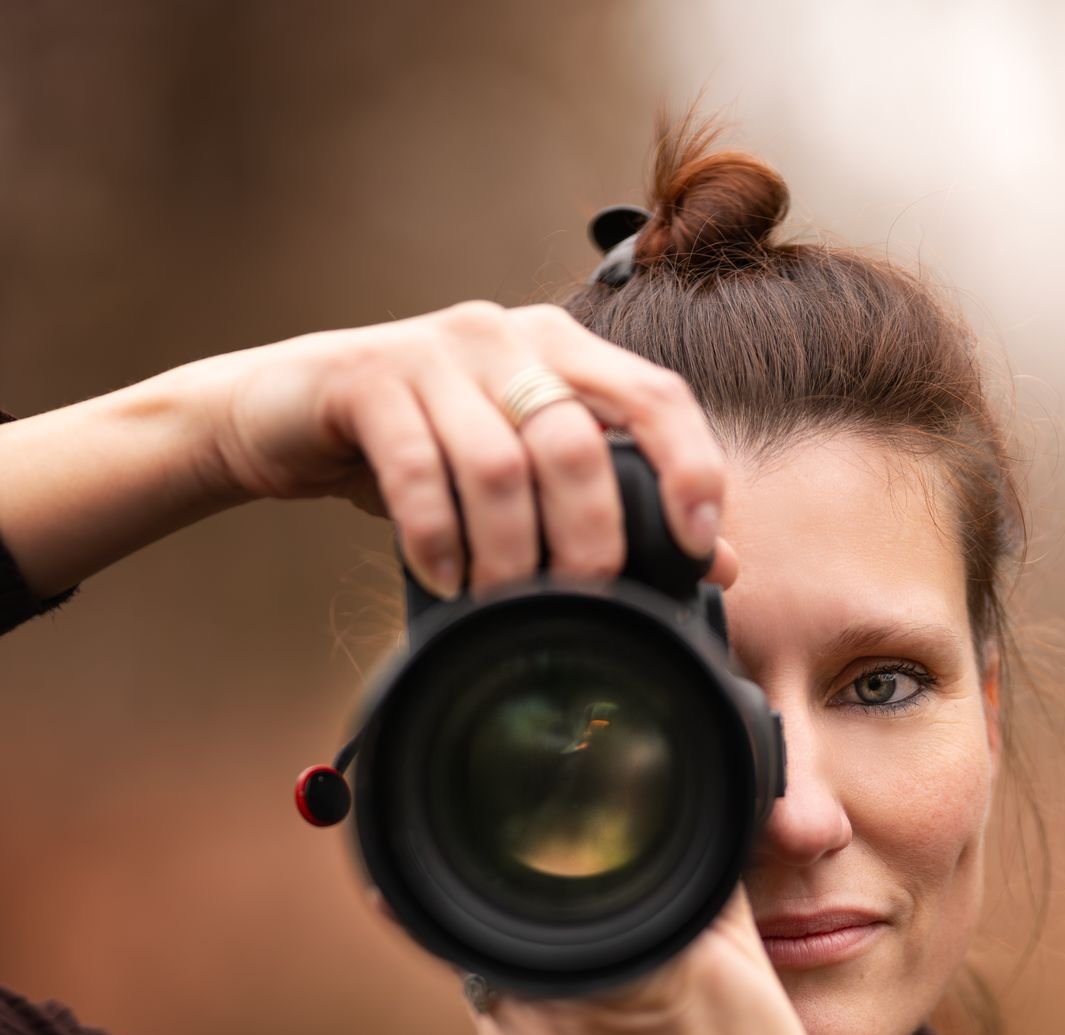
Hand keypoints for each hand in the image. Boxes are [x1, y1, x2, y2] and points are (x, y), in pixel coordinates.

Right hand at [189, 299, 737, 595]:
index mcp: (562, 349)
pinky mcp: (367, 377)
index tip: (697, 546)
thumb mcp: (522, 474)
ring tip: (504, 607)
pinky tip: (442, 579)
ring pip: (499, 464)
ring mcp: (436, 350)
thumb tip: (719, 564)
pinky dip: (436, 536)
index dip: (689, 468)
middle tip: (584, 605)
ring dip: (508, 553)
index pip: (656, 395)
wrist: (283, 415)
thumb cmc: (418, 448)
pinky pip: (417, 467)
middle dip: (589, 538)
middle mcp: (508, 335)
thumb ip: (613, 503)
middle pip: (578, 441)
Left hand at [464, 881, 872, 1034]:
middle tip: (572, 912)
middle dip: (542, 913)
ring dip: (524, 967)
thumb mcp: (757, 978)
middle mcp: (593, 1005)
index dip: (561, 856)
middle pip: (523, 917)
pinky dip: (529, 1024)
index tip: (565, 850)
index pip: (572, 873)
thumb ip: (706, 896)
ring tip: (581, 980)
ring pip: (498, 978)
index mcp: (663, 960)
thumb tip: (677, 824)